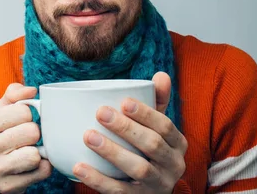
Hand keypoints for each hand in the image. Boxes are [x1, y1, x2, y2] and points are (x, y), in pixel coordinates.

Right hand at [0, 83, 51, 192]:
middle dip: (34, 133)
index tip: (23, 121)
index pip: (23, 111)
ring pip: (35, 155)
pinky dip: (42, 167)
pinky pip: (42, 172)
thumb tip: (31, 91)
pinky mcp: (7, 187)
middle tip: (27, 137)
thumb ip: (14, 95)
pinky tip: (31, 165)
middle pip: (31, 132)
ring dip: (37, 152)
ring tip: (28, 150)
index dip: (28, 115)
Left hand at [73, 72, 187, 192]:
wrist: (149, 190)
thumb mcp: (156, 128)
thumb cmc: (149, 150)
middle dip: (126, 128)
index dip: (146, 113)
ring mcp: (158, 186)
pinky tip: (79, 166)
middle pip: (152, 145)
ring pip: (138, 169)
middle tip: (100, 113)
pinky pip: (118, 191)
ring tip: (88, 136)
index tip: (123, 102)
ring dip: (112, 151)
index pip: (165, 126)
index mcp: (177, 144)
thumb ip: (156, 103)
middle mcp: (173, 166)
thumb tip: (161, 75)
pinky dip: (97, 179)